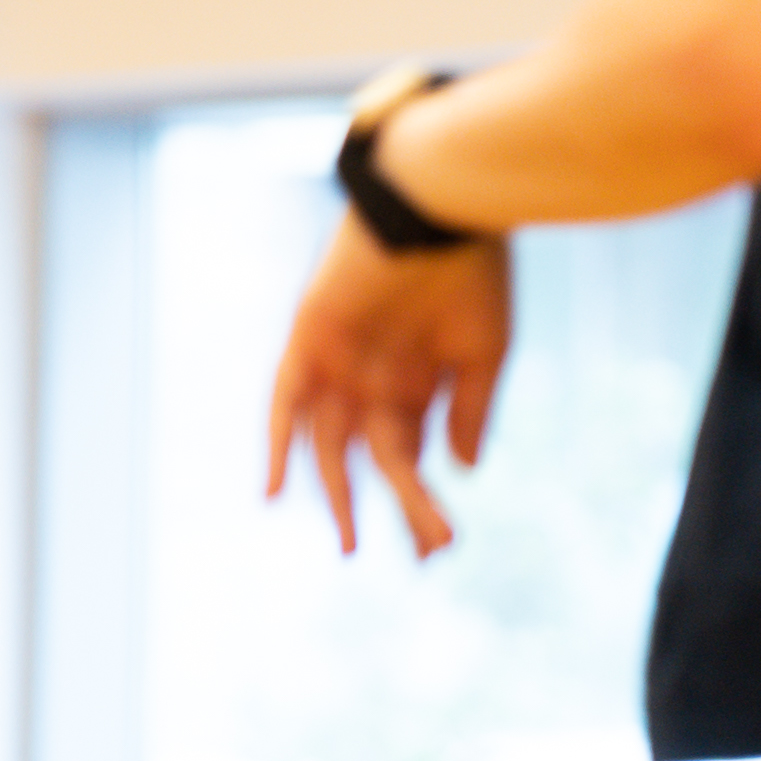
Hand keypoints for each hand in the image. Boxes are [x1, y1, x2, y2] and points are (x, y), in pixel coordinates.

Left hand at [263, 214, 512, 557]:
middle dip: (396, 506)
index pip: (412, 454)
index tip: (440, 544)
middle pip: (376, 459)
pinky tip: (276, 492)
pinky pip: (282, 402)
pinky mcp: (309, 343)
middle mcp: (374, 378)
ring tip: (353, 542)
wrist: (441, 205)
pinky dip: (277, 445)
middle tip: (418, 555)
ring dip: (338, 493)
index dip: (423, 500)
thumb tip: (463, 470)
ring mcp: (340, 363)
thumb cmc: (474, 270)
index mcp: (416, 381)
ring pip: (331, 445)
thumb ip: (470, 409)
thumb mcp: (485, 350)